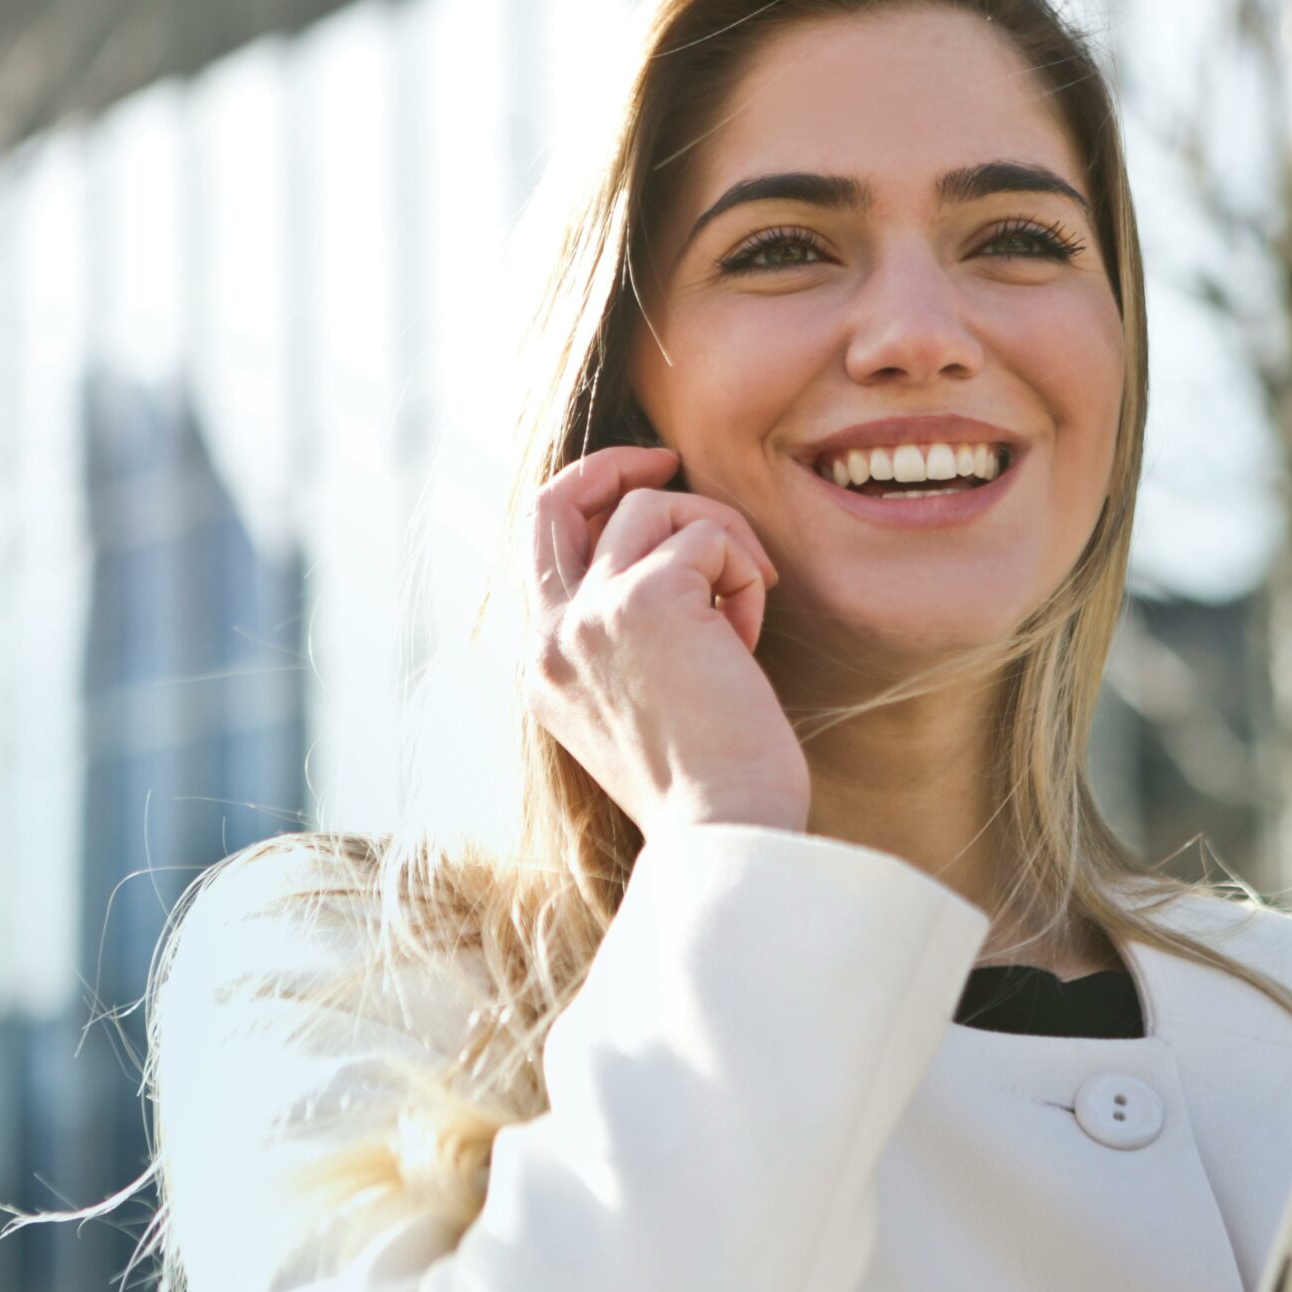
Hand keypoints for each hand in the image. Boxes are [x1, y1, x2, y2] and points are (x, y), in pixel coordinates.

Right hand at [522, 444, 810, 838]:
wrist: (725, 831)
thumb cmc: (707, 785)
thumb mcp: (638, 707)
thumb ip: (624, 639)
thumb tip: (669, 562)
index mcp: (543, 668)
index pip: (541, 548)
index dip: (591, 503)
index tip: (645, 491)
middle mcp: (551, 637)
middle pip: (556, 500)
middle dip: (614, 464)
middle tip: (670, 460)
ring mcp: (590, 614)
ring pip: (654, 508)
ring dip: (718, 540)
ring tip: (745, 608)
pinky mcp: (647, 599)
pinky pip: (709, 536)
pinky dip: (743, 571)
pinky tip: (750, 637)